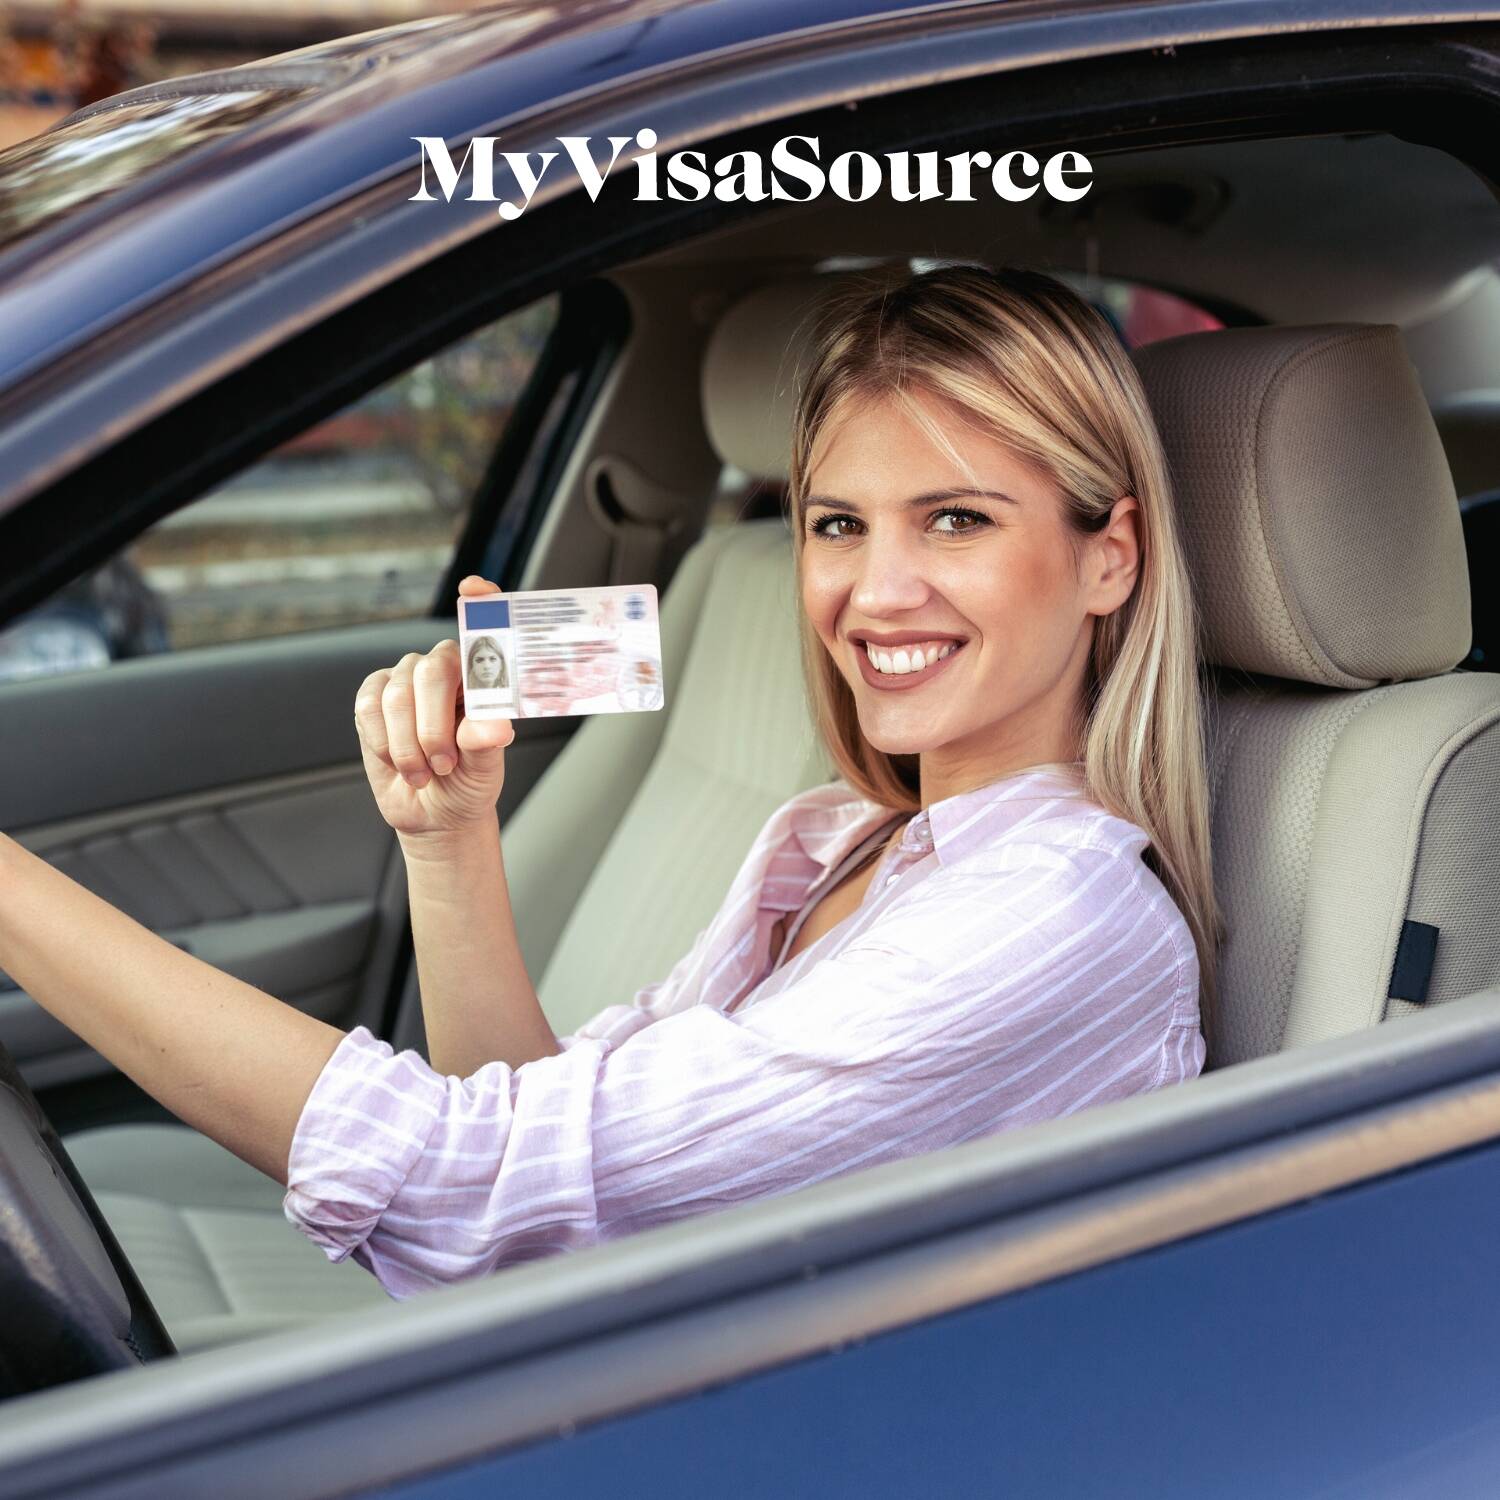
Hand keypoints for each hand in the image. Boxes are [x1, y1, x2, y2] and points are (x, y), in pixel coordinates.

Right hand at [354, 576, 514, 838]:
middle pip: (433, 670)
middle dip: (433, 727)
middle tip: (444, 764)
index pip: (484, 628)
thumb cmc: (469, 783)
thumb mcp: (486, 769)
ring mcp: (407, 678)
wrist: (433, 812)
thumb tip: (494, 727)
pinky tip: (398, 761)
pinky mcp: (373, 695)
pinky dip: (383, 743)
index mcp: (482, 676)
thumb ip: (487, 743)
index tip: (473, 589)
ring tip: (425, 773)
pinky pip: (368, 708)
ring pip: (397, 697)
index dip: (480, 602)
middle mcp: (445, 666)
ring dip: (408, 747)